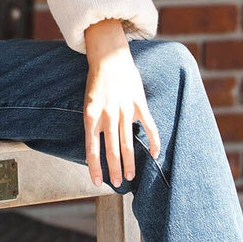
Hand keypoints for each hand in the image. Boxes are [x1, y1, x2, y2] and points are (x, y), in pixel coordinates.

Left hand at [83, 20, 159, 187]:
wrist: (109, 57)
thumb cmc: (97, 82)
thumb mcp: (88, 104)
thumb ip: (93, 124)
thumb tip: (96, 148)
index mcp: (91, 116)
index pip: (92, 149)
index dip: (95, 167)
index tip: (96, 182)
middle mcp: (108, 116)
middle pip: (112, 151)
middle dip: (114, 170)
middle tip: (116, 184)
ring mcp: (125, 111)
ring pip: (129, 144)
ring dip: (130, 163)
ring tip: (129, 177)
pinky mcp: (139, 105)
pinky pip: (150, 128)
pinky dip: (154, 143)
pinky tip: (155, 155)